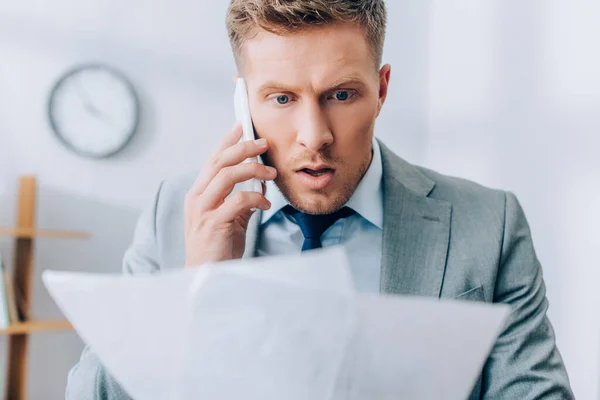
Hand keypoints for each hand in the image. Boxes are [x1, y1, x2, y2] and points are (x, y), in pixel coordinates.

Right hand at [184, 124, 275, 266]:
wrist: (205, 276)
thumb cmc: (218, 249)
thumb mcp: (229, 220)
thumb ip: (239, 202)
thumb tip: (259, 187)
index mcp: (199, 194)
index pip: (212, 160)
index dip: (227, 142)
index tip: (242, 127)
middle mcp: (197, 198)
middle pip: (219, 162)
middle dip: (243, 148)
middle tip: (263, 143)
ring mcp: (203, 211)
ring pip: (226, 176)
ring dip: (252, 170)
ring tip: (270, 174)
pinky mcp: (213, 224)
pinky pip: (237, 201)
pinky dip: (256, 198)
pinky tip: (265, 205)